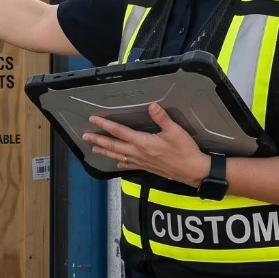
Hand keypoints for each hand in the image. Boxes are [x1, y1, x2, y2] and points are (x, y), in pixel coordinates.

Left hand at [83, 102, 208, 186]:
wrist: (193, 171)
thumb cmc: (185, 151)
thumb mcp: (176, 132)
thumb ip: (162, 118)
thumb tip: (152, 106)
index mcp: (143, 143)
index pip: (119, 132)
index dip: (105, 125)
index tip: (93, 120)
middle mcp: (138, 153)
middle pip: (114, 146)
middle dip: (98, 140)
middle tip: (85, 137)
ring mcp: (142, 162)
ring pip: (118, 156)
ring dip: (105, 152)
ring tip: (93, 150)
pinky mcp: (147, 168)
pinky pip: (129, 165)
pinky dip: (121, 163)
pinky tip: (117, 163)